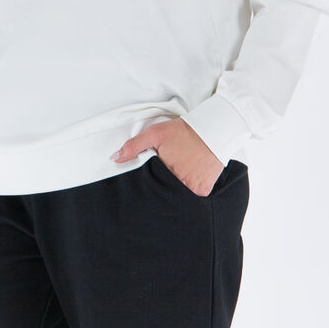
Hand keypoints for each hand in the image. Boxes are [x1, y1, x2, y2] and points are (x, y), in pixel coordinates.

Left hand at [110, 117, 224, 196]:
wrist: (213, 130)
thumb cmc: (183, 132)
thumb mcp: (155, 133)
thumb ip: (134, 146)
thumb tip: (115, 159)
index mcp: (164, 172)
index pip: (150, 184)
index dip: (148, 181)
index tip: (148, 178)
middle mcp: (179, 184)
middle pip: (163, 191)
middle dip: (160, 186)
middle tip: (164, 175)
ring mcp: (192, 190)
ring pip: (176, 196)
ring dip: (173, 190)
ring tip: (176, 174)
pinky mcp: (203, 191)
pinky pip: (191, 197)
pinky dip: (188, 191)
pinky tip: (187, 179)